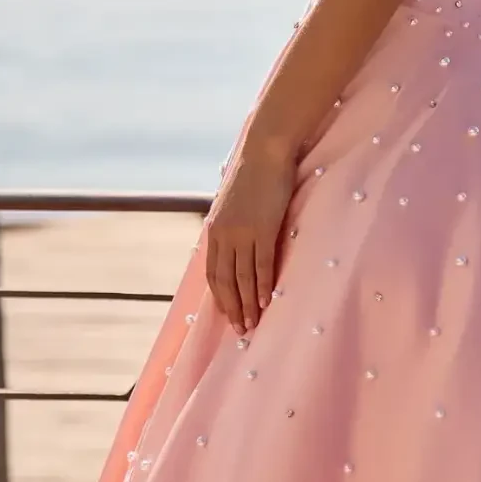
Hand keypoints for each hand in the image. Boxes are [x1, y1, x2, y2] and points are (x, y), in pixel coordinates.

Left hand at [203, 135, 294, 333]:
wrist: (265, 152)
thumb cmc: (253, 175)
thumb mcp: (234, 204)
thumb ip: (232, 226)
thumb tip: (237, 244)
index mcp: (215, 230)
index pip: (214, 273)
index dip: (221, 297)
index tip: (229, 315)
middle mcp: (224, 235)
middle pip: (225, 281)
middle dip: (233, 307)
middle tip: (241, 329)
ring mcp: (242, 233)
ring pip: (243, 278)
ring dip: (248, 304)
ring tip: (253, 324)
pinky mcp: (263, 229)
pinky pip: (261, 265)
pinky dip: (263, 286)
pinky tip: (266, 301)